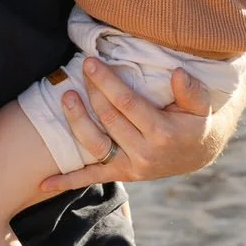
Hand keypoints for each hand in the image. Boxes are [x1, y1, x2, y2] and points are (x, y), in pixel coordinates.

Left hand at [38, 60, 245, 194]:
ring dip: (76, 121)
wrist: (198, 153)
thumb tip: (178, 74)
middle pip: (108, 119)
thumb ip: (192, 91)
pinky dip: (67, 181)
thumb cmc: (197, 121)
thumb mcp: (203, 105)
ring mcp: (131, 167)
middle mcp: (144, 154)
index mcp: (162, 133)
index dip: (107, 82)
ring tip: (66, 97)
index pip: (127, 103)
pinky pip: (92, 177)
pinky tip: (42, 184)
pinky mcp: (122, 174)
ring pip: (95, 144)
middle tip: (82, 67)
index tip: (91, 62)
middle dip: (92, 91)